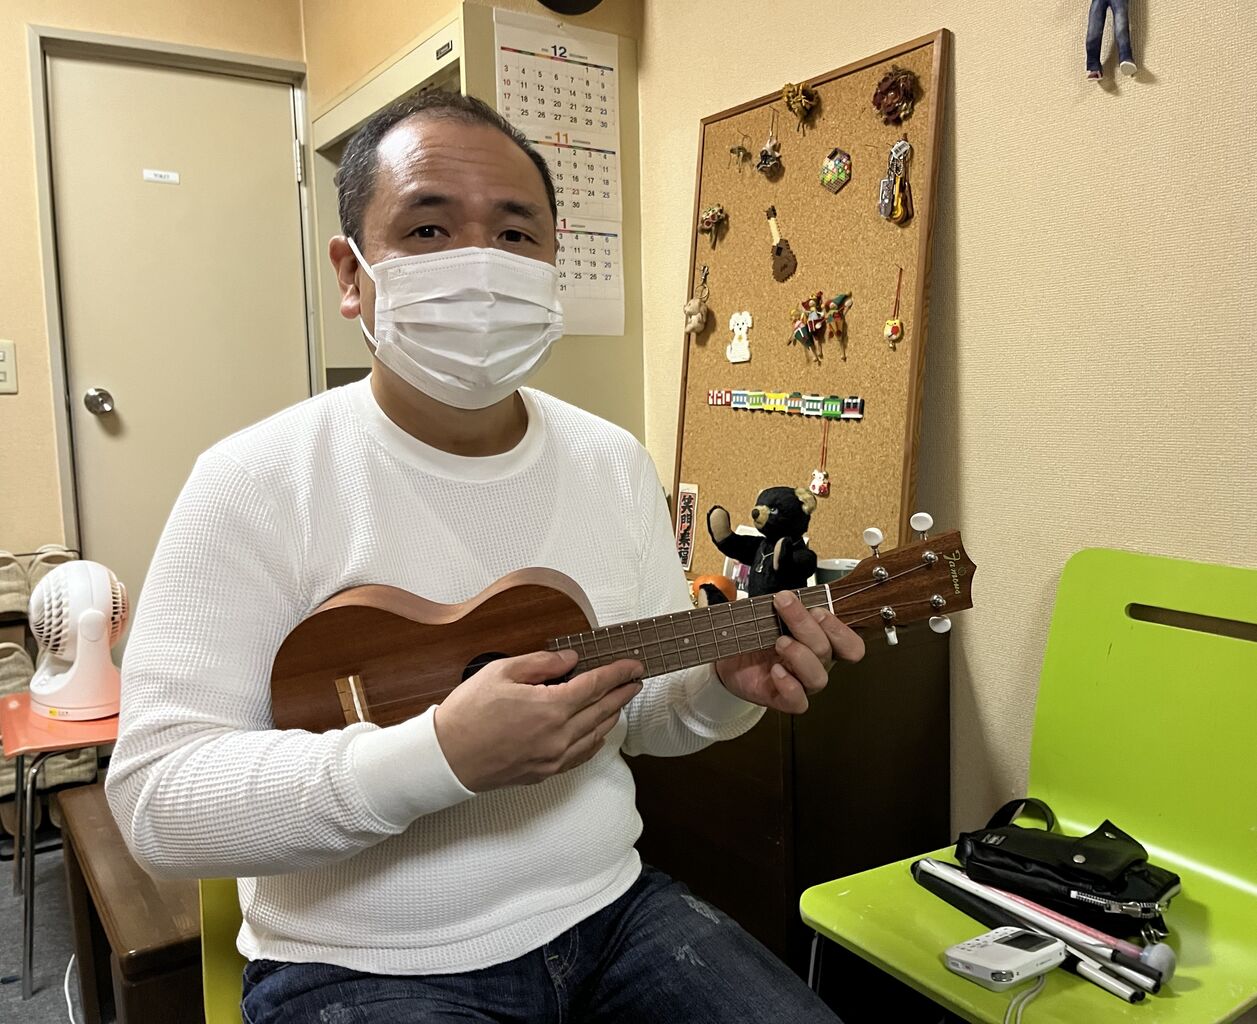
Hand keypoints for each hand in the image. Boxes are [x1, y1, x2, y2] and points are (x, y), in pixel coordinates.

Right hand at [433, 649, 642, 791]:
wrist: (447, 757)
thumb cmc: (468, 713)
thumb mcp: (501, 672)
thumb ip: (541, 663)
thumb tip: (570, 661)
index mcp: (550, 707)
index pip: (596, 686)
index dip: (618, 673)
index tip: (634, 665)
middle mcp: (558, 736)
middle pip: (602, 710)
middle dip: (622, 693)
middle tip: (635, 680)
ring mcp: (553, 757)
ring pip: (596, 734)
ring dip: (612, 715)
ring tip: (620, 701)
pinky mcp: (544, 772)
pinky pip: (581, 755)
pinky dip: (595, 740)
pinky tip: (598, 732)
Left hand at [713, 590, 863, 712]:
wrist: (728, 658)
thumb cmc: (755, 635)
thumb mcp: (771, 613)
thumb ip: (787, 605)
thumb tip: (788, 594)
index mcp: (821, 643)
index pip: (851, 646)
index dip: (839, 630)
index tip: (817, 609)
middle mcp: (815, 664)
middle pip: (826, 651)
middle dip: (805, 624)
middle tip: (785, 604)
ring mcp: (800, 683)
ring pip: (817, 678)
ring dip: (799, 655)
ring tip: (779, 641)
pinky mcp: (782, 699)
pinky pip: (798, 702)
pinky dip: (789, 686)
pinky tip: (776, 671)